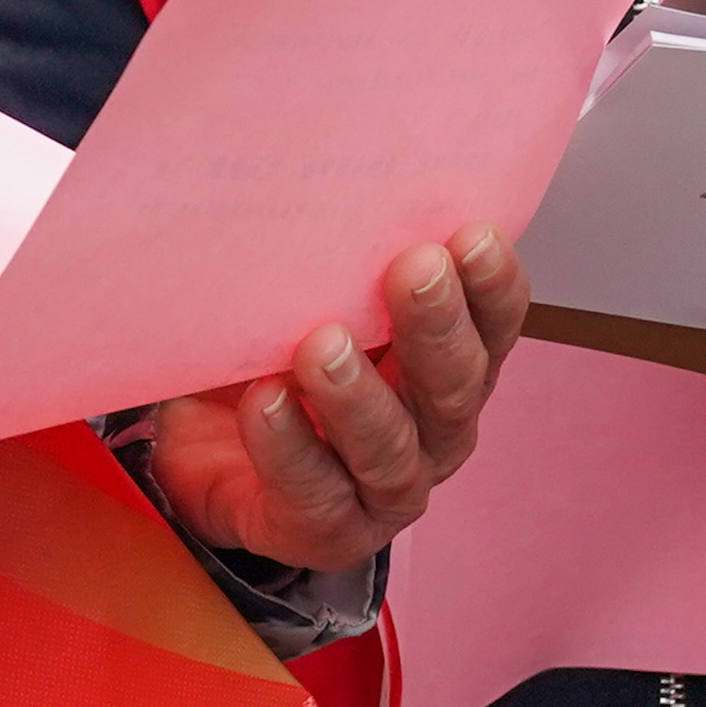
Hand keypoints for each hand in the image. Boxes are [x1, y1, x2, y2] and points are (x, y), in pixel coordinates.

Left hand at [145, 230, 529, 573]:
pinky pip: (313, 492)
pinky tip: (265, 403)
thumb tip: (318, 174)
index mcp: (450, 366)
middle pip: (455, 387)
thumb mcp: (310, 300)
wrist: (211, 453)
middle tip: (412, 270)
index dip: (493, 285)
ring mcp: (387, 490)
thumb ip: (332, 258)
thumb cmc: (278, 360)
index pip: (494, 327)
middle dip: (437, 328)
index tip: (473, 234)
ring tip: (320, 344)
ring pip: (390, 448)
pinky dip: (289, 446)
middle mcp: (435, 431)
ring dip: (359, 395)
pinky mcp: (328, 531)